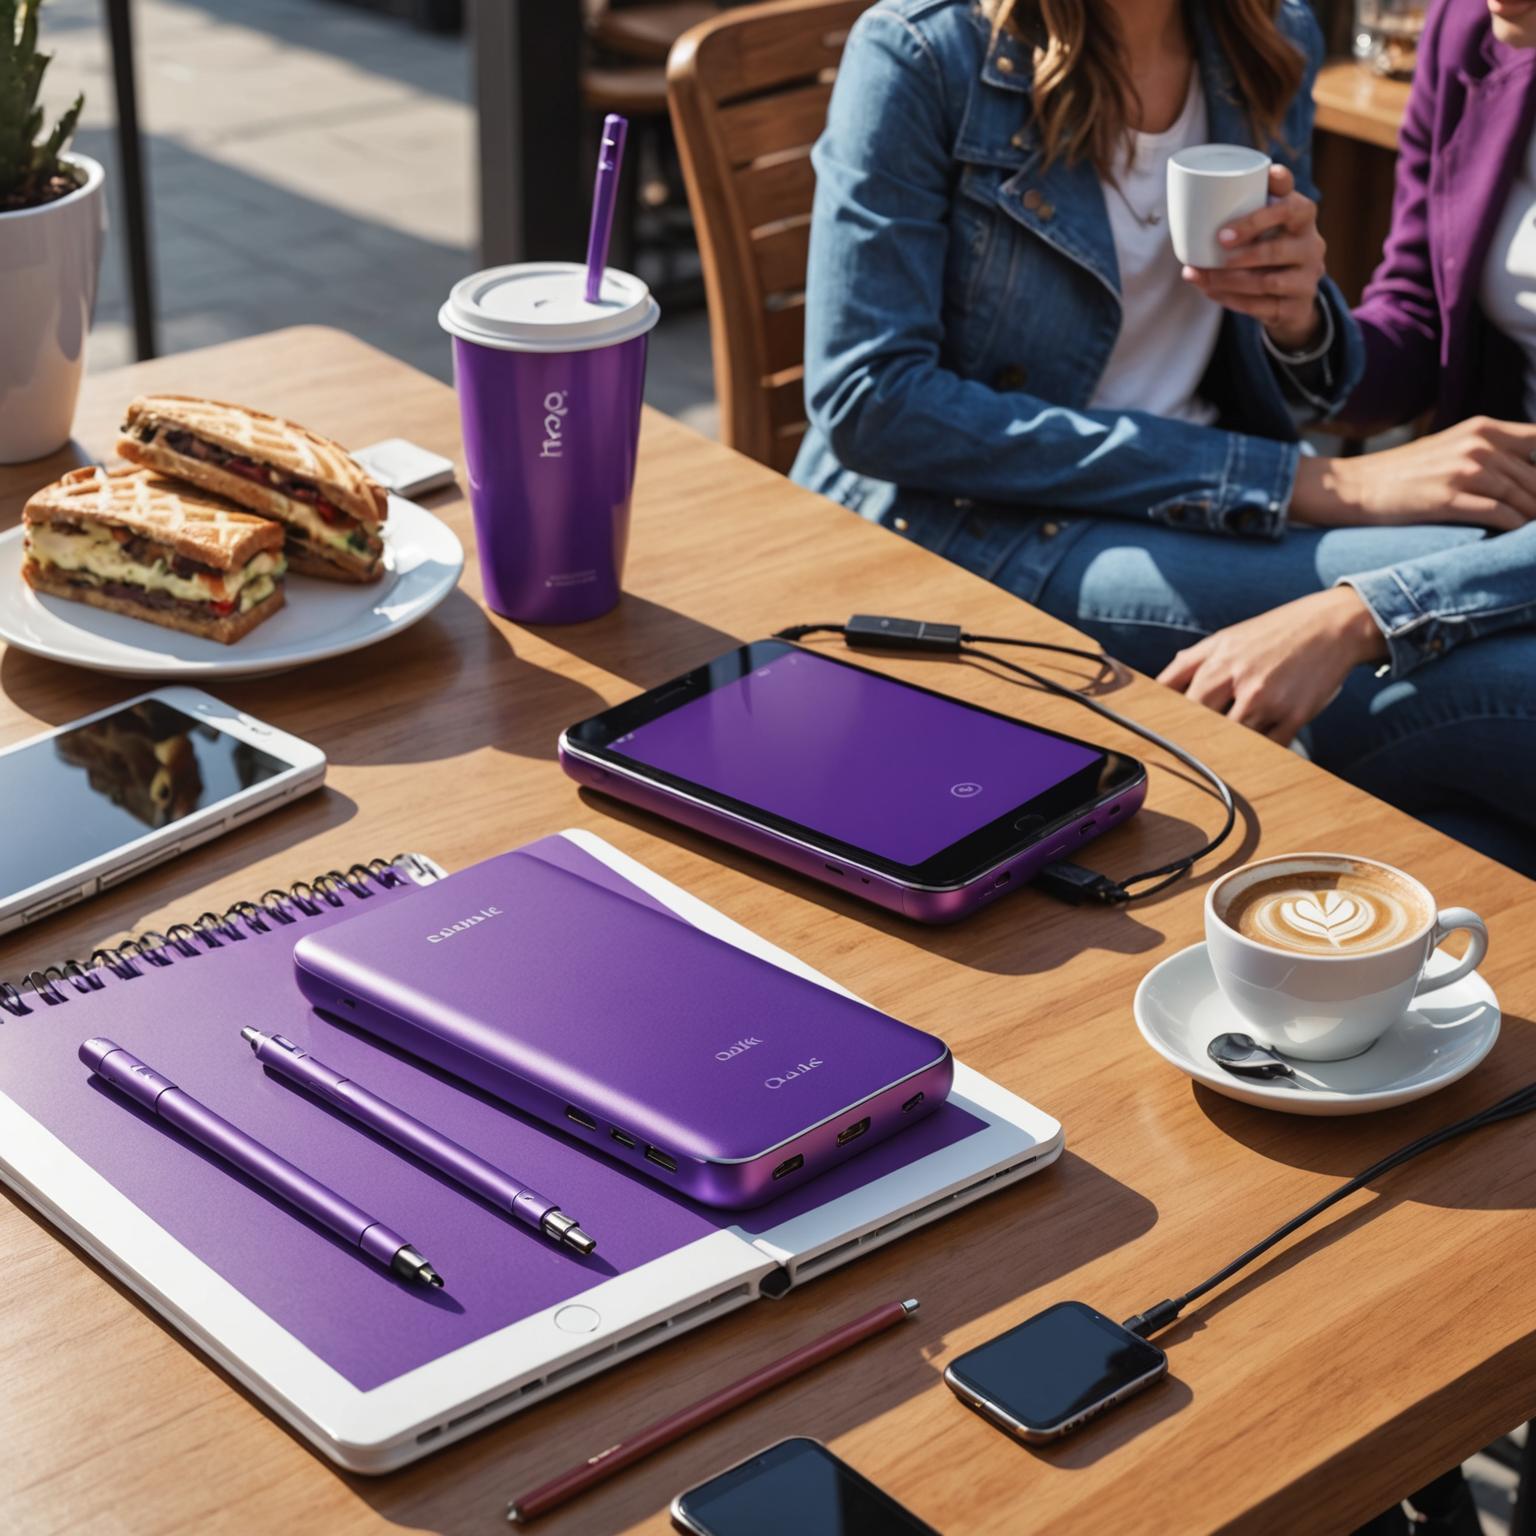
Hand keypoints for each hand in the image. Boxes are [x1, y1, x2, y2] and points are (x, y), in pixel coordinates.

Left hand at [1156, 587, 1385, 745]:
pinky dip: (1260, 751)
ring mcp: (1267, 698)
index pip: (1175, 698)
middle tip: (1187, 752)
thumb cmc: (1275, 632)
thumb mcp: (1227, 638)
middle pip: (1199, 721)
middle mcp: (1238, 677)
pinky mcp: (1294, 715)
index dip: (1163, 718)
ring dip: (1226, 747)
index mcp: (1216, 658)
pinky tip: (1256, 749)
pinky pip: (1268, 747)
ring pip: (1233, 739)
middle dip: (1192, 736)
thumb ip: (1190, 662)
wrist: (1333, 625)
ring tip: (1221, 755)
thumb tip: (1158, 686)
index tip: (1157, 735)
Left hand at [1181, 165, 1325, 350]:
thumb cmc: (1270, 246)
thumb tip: (1192, 202)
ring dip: (1230, 281)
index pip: (1292, 206)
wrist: (1293, 295)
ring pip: (1267, 282)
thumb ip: (1245, 205)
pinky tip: (1213, 293)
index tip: (1232, 222)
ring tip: (1204, 278)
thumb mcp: (1265, 221)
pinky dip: (1233, 300)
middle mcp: (1312, 245)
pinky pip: (1262, 306)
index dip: (1264, 211)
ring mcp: (1308, 277)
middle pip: (1278, 248)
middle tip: (1217, 244)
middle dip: (1242, 252)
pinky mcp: (1298, 305)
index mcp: (1303, 217)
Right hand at [1292, 416, 1535, 531]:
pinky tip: (1516, 539)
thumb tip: (1525, 472)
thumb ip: (1490, 452)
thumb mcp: (1451, 447)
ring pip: (1522, 497)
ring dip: (1533, 520)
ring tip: (1533, 538)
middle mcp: (1478, 445)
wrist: (1354, 486)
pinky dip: (1515, 529)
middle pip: (1535, 476)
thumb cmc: (1403, 473)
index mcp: (1482, 429)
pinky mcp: (1448, 498)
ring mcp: (1463, 471)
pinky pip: (1499, 515)